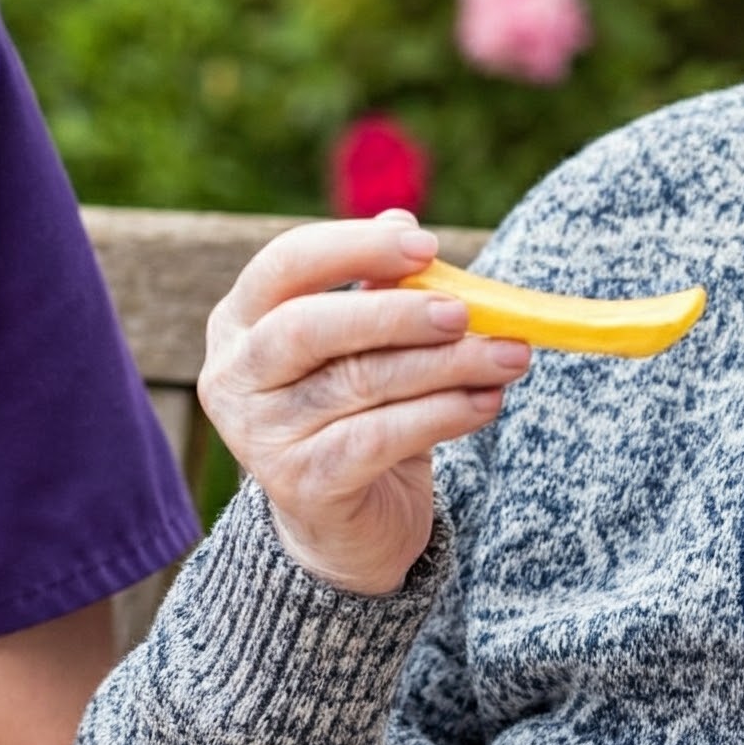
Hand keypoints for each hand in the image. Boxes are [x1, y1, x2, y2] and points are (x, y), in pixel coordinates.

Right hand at [199, 211, 529, 595]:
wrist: (347, 522)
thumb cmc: (358, 410)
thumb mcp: (365, 343)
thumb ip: (377, 286)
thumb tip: (402, 222)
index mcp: (241, 321)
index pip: (285, 264)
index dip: (355, 247)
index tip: (427, 245)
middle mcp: (235, 375)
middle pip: (307, 326)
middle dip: (396, 313)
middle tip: (466, 311)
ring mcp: (261, 435)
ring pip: (357, 382)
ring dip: (445, 365)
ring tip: (508, 355)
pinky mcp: (301, 485)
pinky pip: (378, 438)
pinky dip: (442, 415)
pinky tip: (486, 401)